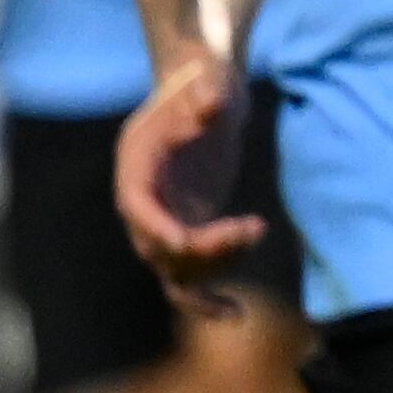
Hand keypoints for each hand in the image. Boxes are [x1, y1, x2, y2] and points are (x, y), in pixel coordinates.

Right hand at [113, 54, 269, 310]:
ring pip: (178, 266)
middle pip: (160, 244)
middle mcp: (144, 201)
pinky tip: (237, 315)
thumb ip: (208, 90)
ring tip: (255, 231)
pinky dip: (207, 300)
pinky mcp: (189, 230)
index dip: (156, 226)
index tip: (184, 241)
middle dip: (203, 246)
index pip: (138, 206)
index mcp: (138, 165)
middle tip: (251, 228)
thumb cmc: (205, 79)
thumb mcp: (210, 77)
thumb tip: (214, 106)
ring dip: (217, 262)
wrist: (206, 89)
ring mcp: (166, 219)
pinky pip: (189, 277)